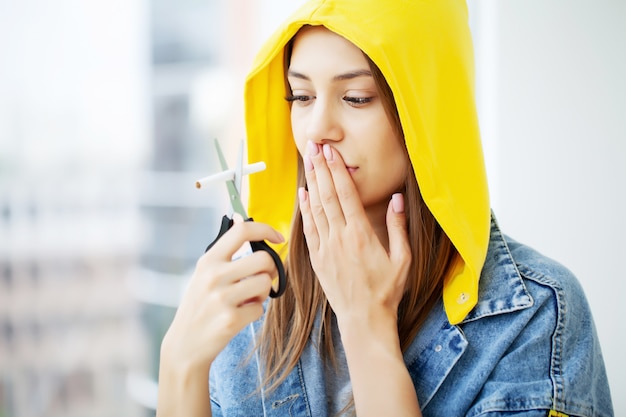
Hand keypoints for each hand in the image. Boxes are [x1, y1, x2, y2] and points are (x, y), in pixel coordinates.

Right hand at [160, 220, 283, 370]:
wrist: (185, 345)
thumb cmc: (200, 305)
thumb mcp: (204, 274)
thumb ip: (225, 253)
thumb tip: (244, 222)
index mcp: (208, 260)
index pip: (242, 231)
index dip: (266, 229)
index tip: (278, 238)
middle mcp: (213, 276)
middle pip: (264, 259)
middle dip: (271, 269)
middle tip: (263, 278)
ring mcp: (221, 298)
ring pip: (265, 283)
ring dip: (263, 293)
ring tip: (247, 299)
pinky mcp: (230, 320)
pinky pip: (260, 308)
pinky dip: (255, 312)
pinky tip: (240, 316)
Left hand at [299, 141, 410, 325]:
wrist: (363, 319)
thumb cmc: (386, 290)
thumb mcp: (402, 259)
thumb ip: (398, 227)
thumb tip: (397, 199)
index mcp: (361, 234)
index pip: (345, 194)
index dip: (337, 170)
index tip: (331, 152)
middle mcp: (339, 237)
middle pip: (326, 195)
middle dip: (320, 168)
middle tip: (314, 146)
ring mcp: (325, 248)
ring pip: (315, 208)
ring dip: (311, 183)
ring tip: (307, 161)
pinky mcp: (317, 258)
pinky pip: (308, 228)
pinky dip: (304, 209)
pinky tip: (303, 194)